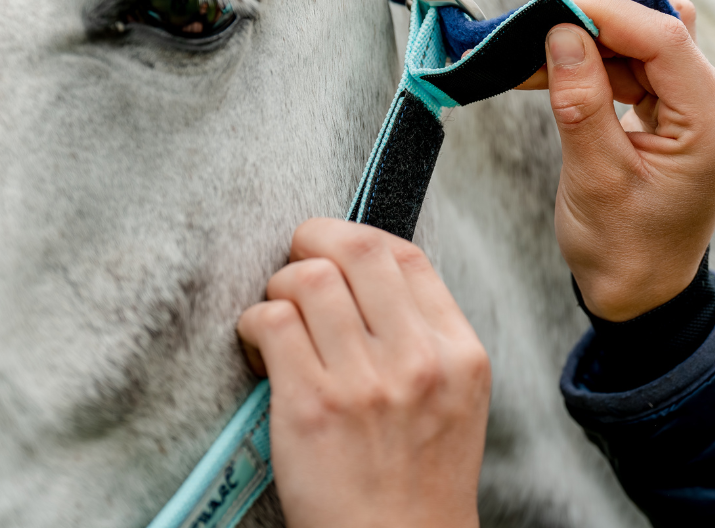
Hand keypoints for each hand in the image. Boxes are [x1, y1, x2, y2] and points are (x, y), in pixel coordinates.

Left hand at [237, 218, 489, 527]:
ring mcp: (365, 382)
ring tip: (278, 311)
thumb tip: (365, 276)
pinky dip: (255, 321)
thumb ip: (425, 334)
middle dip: (314, 238)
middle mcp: (418, 360)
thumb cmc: (419, 476)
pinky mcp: (312, 407)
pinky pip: (273, 322)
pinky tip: (259, 343)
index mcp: (459, 352)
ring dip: (280, 284)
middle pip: (357, 250)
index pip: (407, 257)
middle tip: (297, 257)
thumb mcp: (455, 397)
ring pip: (308, 279)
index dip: (359, 238)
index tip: (335, 249)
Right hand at [520, 0, 714, 320]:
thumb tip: (561, 32)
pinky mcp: (684, 111)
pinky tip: (554, 73)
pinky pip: (639, 69)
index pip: (667, 39)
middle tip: (531, 34)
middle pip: (659, 34)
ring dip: (587, 47)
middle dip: (593, 28)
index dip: (607, 13)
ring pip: (644, 46)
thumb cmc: (621, 247)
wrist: (640, 288)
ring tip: (530, 62)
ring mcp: (707, 107)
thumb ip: (581, 99)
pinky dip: (595, 67)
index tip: (550, 5)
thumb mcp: (595, 176)